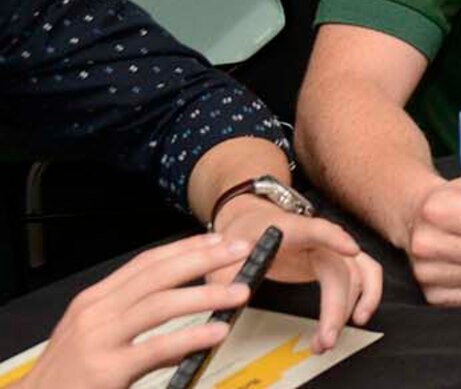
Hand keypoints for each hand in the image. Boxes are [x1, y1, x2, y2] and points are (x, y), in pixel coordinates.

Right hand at [22, 233, 250, 388]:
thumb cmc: (65, 378)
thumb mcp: (97, 343)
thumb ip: (140, 335)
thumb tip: (185, 338)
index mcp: (95, 301)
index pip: (146, 264)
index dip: (185, 248)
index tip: (217, 240)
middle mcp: (96, 313)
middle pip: (158, 275)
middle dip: (203, 259)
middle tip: (239, 251)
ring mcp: (100, 340)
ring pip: (160, 305)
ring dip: (206, 295)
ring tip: (239, 293)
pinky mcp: (106, 370)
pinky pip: (156, 347)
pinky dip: (190, 337)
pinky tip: (216, 333)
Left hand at [210, 200, 382, 352]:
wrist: (252, 221)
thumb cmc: (244, 234)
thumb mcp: (223, 255)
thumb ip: (228, 277)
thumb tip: (232, 299)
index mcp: (290, 229)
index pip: (317, 230)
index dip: (335, 238)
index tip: (350, 250)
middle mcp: (318, 238)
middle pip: (339, 268)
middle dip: (337, 306)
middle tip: (325, 338)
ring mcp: (331, 248)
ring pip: (358, 273)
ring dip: (352, 306)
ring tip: (331, 337)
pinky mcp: (336, 259)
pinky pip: (364, 274)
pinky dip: (367, 294)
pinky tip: (357, 316)